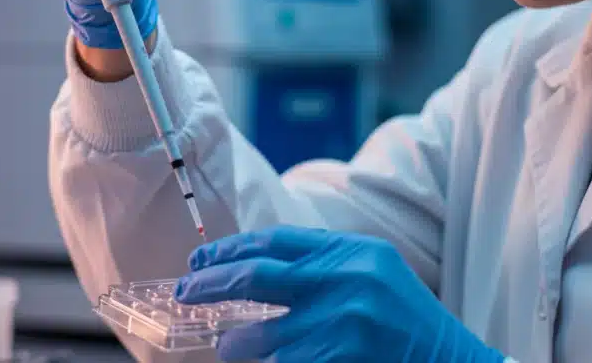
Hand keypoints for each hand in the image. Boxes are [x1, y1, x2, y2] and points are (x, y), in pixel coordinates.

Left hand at [175, 226, 506, 362]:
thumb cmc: (407, 321)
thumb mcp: (371, 272)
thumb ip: (321, 263)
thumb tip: (248, 267)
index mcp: (352, 252)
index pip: (275, 241)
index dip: (230, 249)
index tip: (201, 260)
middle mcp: (345, 282)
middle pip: (255, 277)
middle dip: (211, 285)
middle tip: (185, 292)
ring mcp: (341, 327)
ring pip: (260, 338)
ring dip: (233, 345)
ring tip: (226, 347)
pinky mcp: (339, 362)